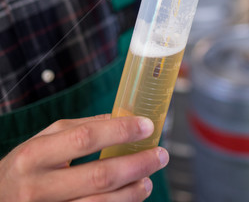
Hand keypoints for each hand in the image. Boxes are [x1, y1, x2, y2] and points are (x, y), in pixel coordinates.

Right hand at [0, 114, 168, 201]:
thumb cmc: (24, 169)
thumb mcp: (41, 142)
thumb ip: (76, 129)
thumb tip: (117, 118)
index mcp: (35, 155)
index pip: (85, 138)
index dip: (120, 131)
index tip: (146, 125)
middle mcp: (38, 188)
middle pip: (99, 176)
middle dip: (137, 164)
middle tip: (160, 155)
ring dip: (133, 193)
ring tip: (148, 180)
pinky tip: (128, 198)